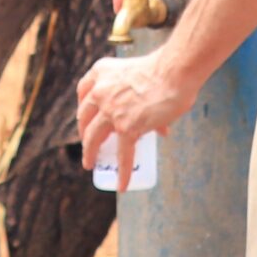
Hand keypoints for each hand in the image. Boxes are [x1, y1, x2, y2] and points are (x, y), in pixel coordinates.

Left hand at [75, 52, 196, 182]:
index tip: (85, 117)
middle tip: (88, 143)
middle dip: (84, 133)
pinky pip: (123, 155)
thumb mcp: (140, 76)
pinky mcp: (126, 128)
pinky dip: (122, 172)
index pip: (83, 91)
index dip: (83, 107)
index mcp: (101, 72)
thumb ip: (145, 100)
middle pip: (84, 117)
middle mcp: (100, 92)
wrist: (173, 72)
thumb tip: (161, 130)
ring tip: (90, 164)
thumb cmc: (165, 70)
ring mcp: (111, 111)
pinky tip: (121, 185)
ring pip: (93, 138)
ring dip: (90, 153)